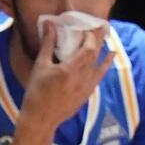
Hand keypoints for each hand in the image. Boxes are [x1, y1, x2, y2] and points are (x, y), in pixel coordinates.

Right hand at [18, 22, 114, 136]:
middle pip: (97, 53)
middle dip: (100, 38)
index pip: (88, 47)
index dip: (91, 36)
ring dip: (104, 50)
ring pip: (101, 65)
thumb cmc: (36, 92)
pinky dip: (105, 65)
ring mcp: (87, 87)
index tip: (87, 26)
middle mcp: (83, 77)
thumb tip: (49, 24)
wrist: (41, 119)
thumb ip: (47, 44)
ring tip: (107, 38)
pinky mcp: (87, 94)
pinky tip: (108, 58)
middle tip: (102, 26)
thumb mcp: (40, 66)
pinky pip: (100, 76)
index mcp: (70, 69)